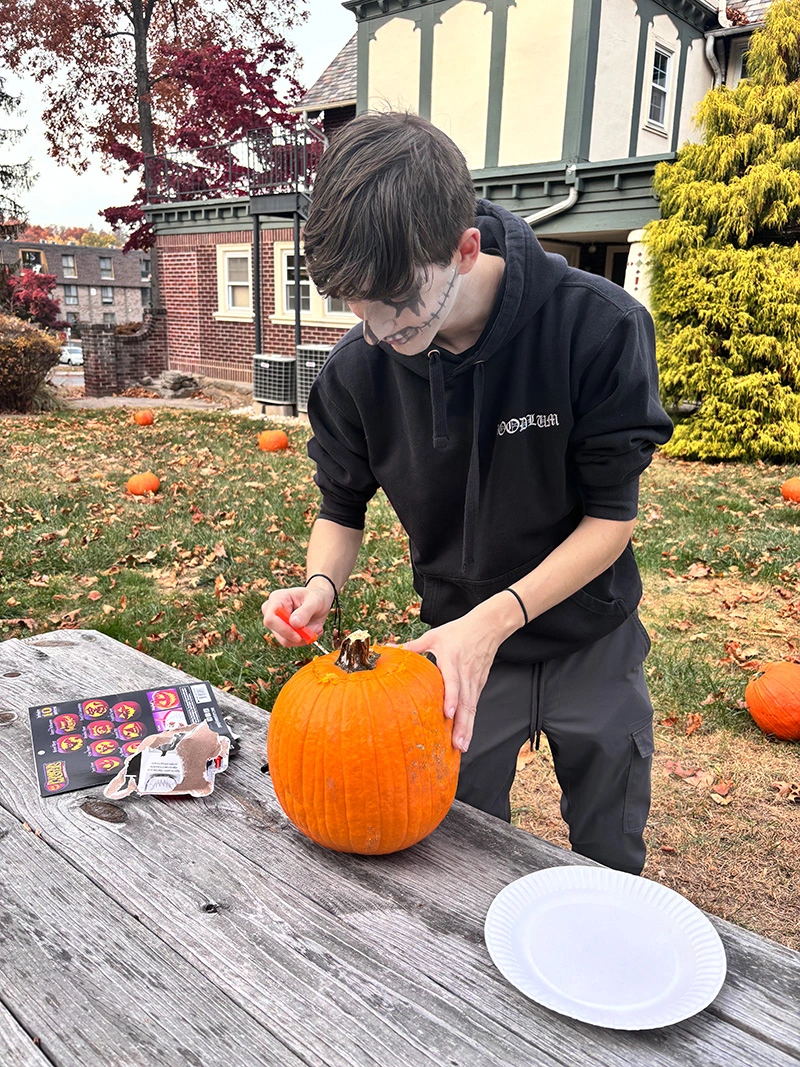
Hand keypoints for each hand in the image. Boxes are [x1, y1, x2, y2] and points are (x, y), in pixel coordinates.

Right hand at [262, 583, 332, 647]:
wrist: (319, 602)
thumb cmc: (316, 598)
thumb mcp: (315, 601)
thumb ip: (305, 611)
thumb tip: (294, 623)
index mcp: (277, 598)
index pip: (271, 619)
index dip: (283, 629)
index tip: (299, 636)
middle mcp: (271, 611)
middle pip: (276, 632)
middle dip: (295, 636)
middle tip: (312, 634)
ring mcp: (275, 623)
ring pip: (284, 640)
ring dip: (302, 638)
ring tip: (315, 629)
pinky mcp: (281, 632)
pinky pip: (290, 642)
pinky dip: (303, 640)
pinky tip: (311, 631)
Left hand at [402, 596, 519, 752]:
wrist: (487, 627)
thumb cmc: (459, 631)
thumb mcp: (434, 636)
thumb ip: (413, 646)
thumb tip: (391, 651)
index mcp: (452, 660)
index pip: (454, 681)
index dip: (451, 697)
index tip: (448, 713)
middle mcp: (465, 673)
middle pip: (465, 702)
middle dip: (462, 725)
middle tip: (456, 744)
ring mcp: (474, 681)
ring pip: (471, 707)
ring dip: (467, 728)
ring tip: (461, 746)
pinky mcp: (479, 684)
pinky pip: (474, 705)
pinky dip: (470, 722)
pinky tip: (465, 735)